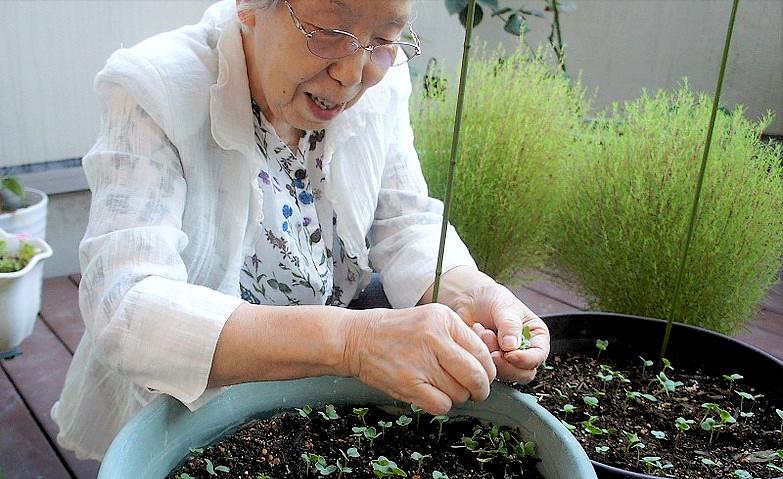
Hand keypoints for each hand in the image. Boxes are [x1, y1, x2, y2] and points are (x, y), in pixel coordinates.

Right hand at [343, 304, 496, 414]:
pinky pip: (442, 405)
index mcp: (443, 319)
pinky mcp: (409, 383)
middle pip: (476, 375)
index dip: (488, 370)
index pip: (481, 352)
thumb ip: (458, 336)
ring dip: (457, 397)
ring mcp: (421, 361)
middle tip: (476, 392)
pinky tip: (433, 395)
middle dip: (481, 389)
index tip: (484, 377)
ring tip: (443, 388)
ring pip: (460, 393)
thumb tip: (487, 361)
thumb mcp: (430, 319)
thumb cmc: (396, 331)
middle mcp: (435, 338)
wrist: (357, 338)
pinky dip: (442, 405)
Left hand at [450, 283, 549, 383]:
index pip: (538, 356)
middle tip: (493, 350)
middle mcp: (525, 351)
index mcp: (536, 336)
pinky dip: (481, 355)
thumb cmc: (492, 299)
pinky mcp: (491, 363)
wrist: (470, 299)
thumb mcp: (504, 306)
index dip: (526, 359)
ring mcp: (507, 359)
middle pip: (524, 373)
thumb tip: (511, 346)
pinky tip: (477, 334)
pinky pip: (488, 370)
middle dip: (507, 364)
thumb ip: (510, 325)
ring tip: (484, 333)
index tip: (509, 354)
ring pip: (506, 374)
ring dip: (492, 357)